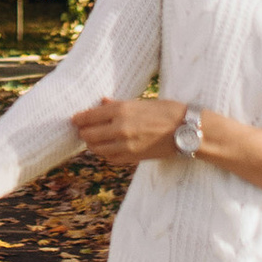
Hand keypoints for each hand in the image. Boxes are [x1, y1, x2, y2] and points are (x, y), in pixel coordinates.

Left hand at [71, 97, 186, 170]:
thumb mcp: (140, 103)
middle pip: (88, 135)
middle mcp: (120, 128)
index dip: (78, 119)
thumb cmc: (166, 111)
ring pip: (97, 149)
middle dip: (84, 133)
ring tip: (94, 140)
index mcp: (121, 110)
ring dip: (93, 145)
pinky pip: (110, 158)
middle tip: (83, 130)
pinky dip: (106, 154)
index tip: (75, 120)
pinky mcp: (132, 157)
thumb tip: (100, 102)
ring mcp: (125, 145)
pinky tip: (109, 148)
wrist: (186, 130)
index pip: (89, 116)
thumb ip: (117, 105)